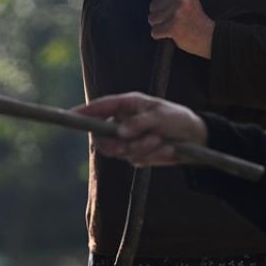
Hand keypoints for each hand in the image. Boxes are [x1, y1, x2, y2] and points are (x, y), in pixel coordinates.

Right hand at [72, 92, 207, 165]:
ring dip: (141, 148)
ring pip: (121, 151)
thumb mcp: (160, 116)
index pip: (99, 108)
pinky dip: (151, 156)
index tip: (70, 115)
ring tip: (160, 140)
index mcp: (126, 105)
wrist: (195, 137)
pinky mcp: (137, 154)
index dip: (84, 112)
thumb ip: (138, 123)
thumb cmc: (176, 118)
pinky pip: (135, 160)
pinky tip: (167, 148)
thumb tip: (119, 133)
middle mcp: (122, 122)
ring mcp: (128, 140)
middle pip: (102, 137)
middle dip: (115, 143)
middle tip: (128, 144)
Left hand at [149, 0, 214, 57]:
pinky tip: (169, 33)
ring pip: (152, 18)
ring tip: (170, 25)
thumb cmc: (195, 19)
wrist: (208, 36)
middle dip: (158, 13)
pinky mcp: (172, 28)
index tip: (164, 4)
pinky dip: (159, 35)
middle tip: (170, 19)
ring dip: (158, 24)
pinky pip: (154, 31)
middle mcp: (180, 0)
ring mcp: (176, 14)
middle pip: (153, 5)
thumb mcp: (189, 0)